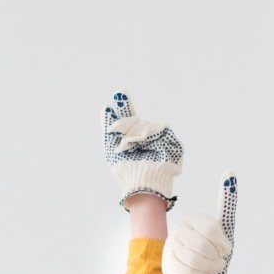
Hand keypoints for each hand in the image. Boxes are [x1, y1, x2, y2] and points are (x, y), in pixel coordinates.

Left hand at [103, 91, 182, 207]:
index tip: (119, 92)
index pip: (128, 119)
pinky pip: (155, 129)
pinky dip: (145, 135)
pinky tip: (140, 143)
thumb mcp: (111, 147)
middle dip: (125, 116)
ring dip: (132, 133)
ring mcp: (157, 139)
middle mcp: (145, 138)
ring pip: (143, 124)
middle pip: (134, 119)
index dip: (124, 107)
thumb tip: (105, 107)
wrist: (142, 181)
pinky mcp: (168, 141)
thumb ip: (109, 127)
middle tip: (118, 108)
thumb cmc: (126, 170)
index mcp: (132, 140)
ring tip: (128, 146)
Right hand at [163, 175, 236, 273]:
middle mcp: (179, 229)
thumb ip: (227, 202)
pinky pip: (188, 271)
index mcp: (194, 219)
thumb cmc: (216, 252)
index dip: (223, 245)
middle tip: (218, 261)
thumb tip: (230, 170)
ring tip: (211, 268)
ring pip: (196, 260)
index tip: (226, 251)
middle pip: (204, 247)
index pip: (212, 230)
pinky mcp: (167, 263)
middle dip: (217, 259)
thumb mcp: (225, 228)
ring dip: (210, 269)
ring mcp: (171, 246)